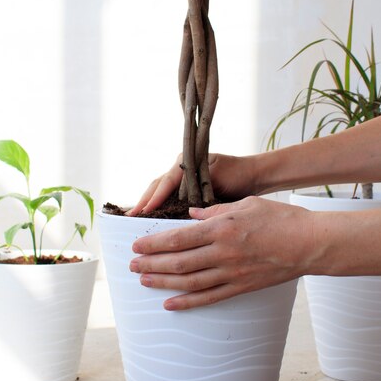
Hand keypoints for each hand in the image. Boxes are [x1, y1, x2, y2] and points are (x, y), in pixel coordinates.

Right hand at [126, 153, 259, 215]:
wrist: (252, 175)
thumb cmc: (237, 174)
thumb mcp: (218, 178)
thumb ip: (200, 188)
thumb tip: (186, 208)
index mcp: (186, 162)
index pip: (166, 181)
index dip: (155, 198)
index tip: (144, 211)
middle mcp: (180, 168)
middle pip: (156, 185)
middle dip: (143, 201)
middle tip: (129, 217)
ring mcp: (181, 178)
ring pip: (159, 191)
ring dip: (147, 204)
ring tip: (132, 219)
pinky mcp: (186, 189)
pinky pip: (168, 197)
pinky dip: (158, 207)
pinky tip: (149, 219)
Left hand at [129, 196, 312, 309]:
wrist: (310, 244)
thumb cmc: (281, 218)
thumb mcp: (246, 204)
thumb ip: (215, 211)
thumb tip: (191, 215)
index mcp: (222, 229)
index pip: (178, 238)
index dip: (153, 244)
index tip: (136, 245)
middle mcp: (223, 253)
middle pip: (178, 262)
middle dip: (151, 263)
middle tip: (132, 264)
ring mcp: (232, 273)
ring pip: (189, 282)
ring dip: (162, 282)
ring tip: (143, 280)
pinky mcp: (241, 287)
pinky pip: (209, 297)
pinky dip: (188, 302)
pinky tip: (170, 303)